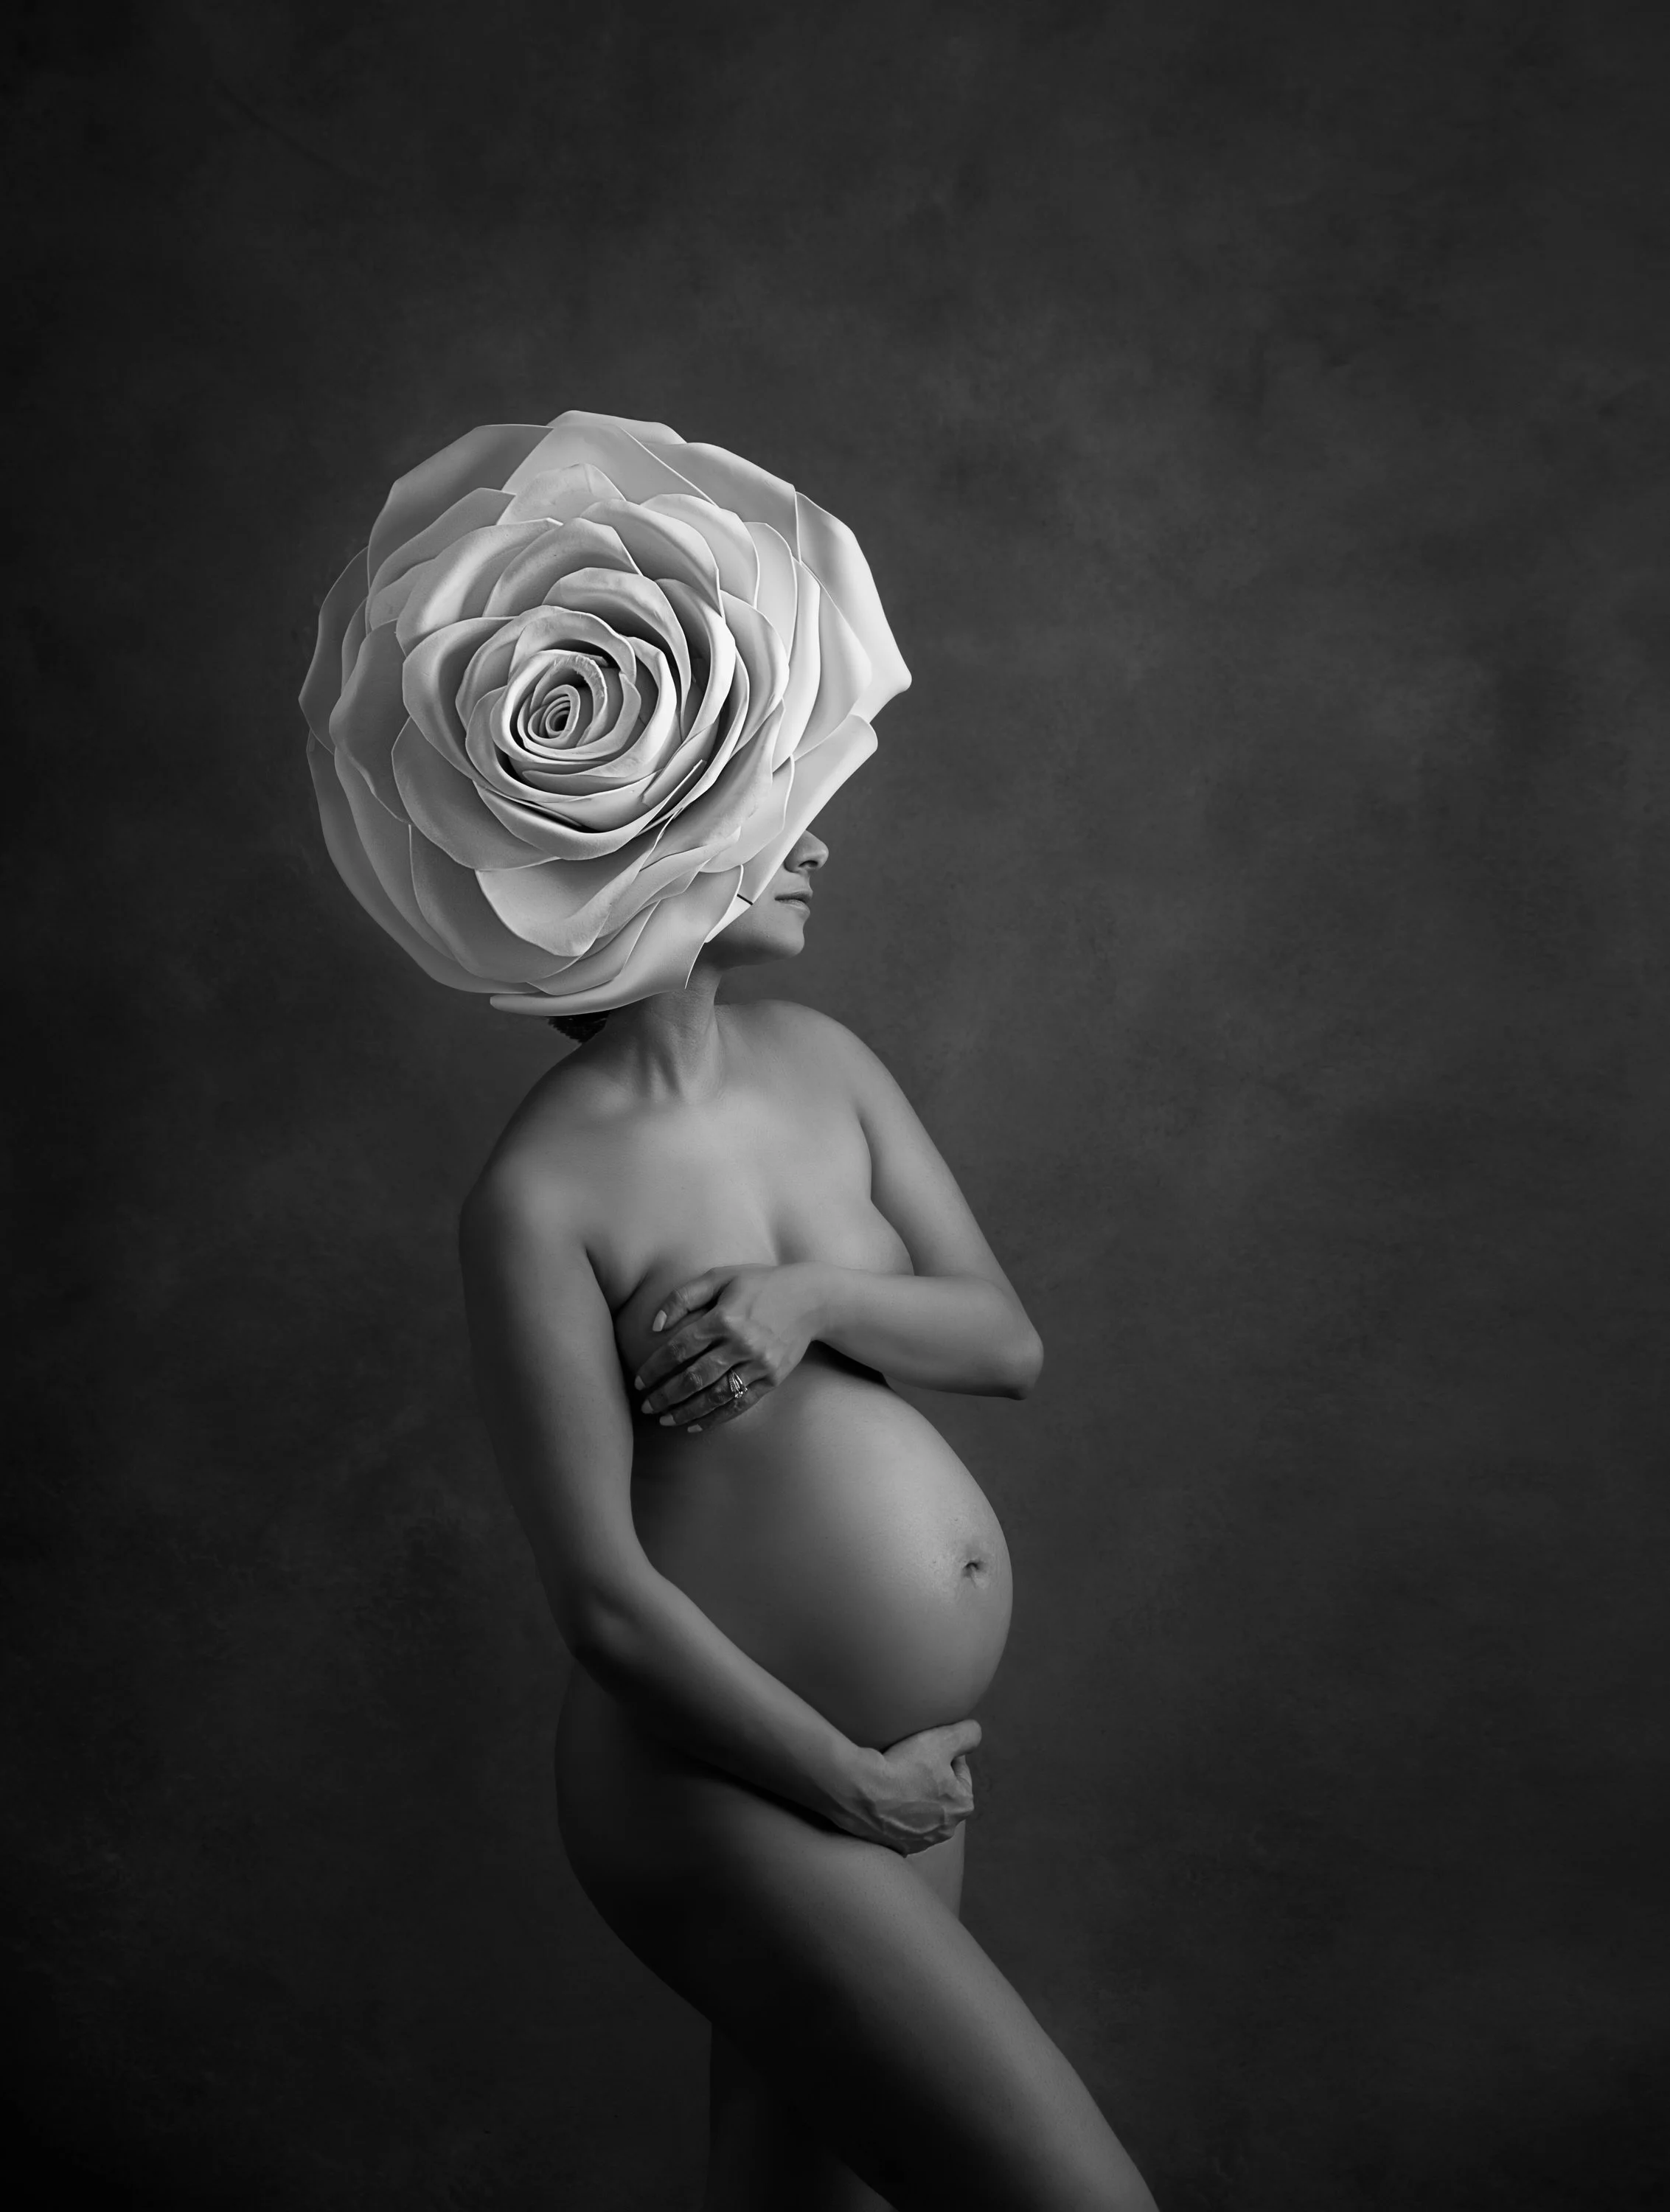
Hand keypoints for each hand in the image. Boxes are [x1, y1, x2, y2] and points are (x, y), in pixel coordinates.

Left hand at [633, 1263, 823, 1431]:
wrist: (812, 1299)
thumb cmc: (761, 1284)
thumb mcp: (721, 1276)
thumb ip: (684, 1297)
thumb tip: (654, 1326)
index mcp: (724, 1317)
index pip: (680, 1348)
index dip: (656, 1367)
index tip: (639, 1381)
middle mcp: (741, 1343)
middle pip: (694, 1377)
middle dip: (666, 1395)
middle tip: (646, 1407)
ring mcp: (759, 1364)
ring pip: (715, 1395)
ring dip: (686, 1411)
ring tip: (665, 1420)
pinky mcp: (772, 1378)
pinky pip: (739, 1403)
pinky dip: (716, 1417)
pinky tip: (695, 1425)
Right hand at [832, 1720, 981, 1853]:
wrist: (858, 1792)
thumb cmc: (902, 1766)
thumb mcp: (941, 1739)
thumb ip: (967, 1734)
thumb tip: (973, 1732)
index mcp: (962, 1805)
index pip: (958, 1769)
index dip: (941, 1753)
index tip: (922, 1750)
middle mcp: (944, 1830)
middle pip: (940, 1791)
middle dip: (928, 1778)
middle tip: (907, 1762)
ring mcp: (918, 1842)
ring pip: (920, 1809)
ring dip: (910, 1796)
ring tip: (892, 1779)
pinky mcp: (893, 1846)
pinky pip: (898, 1823)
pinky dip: (892, 1812)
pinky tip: (881, 1798)